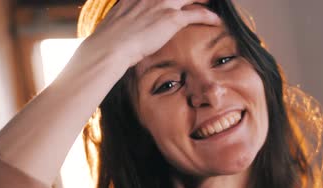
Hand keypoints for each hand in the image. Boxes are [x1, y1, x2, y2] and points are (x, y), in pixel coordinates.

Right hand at [85, 0, 220, 67]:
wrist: (109, 48)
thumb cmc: (107, 42)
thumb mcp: (114, 23)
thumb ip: (123, 18)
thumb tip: (121, 28)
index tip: (171, 2)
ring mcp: (162, 4)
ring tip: (209, 2)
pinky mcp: (171, 18)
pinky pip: (197, 13)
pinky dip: (208, 16)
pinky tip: (215, 20)